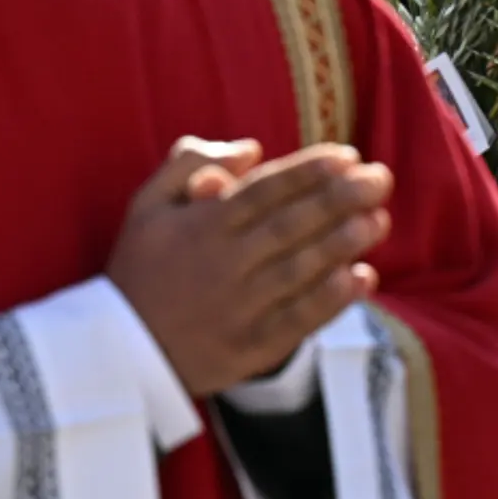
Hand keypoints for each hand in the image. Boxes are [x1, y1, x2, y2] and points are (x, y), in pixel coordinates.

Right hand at [106, 138, 392, 398]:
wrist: (117, 350)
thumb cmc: (137, 271)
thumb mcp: (145, 207)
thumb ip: (187, 166)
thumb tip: (251, 149)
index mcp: (199, 226)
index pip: (264, 191)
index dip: (308, 171)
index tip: (347, 155)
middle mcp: (222, 263)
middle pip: (291, 224)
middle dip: (341, 198)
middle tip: (380, 179)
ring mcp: (238, 307)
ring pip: (301, 269)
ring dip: (344, 243)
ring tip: (379, 220)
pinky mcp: (250, 347)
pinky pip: (298, 320)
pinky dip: (332, 300)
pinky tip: (361, 277)